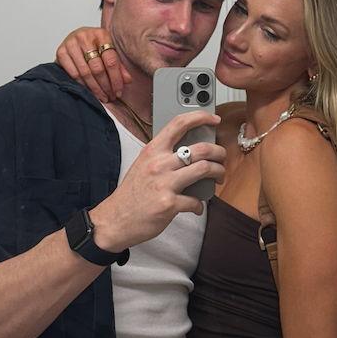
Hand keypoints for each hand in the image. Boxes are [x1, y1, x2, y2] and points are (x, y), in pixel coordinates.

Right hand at [55, 26, 131, 101]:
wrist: (75, 38)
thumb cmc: (94, 46)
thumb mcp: (108, 52)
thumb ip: (118, 66)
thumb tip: (127, 80)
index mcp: (101, 34)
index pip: (111, 61)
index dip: (116, 79)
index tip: (118, 91)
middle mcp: (85, 37)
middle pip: (98, 68)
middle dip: (105, 86)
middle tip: (110, 96)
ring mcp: (71, 44)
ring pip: (85, 72)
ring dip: (95, 88)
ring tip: (102, 96)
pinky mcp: (61, 52)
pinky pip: (73, 74)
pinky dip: (82, 85)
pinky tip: (89, 91)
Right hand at [89, 111, 224, 249]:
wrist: (114, 220)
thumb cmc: (131, 193)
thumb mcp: (143, 165)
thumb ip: (163, 156)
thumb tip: (189, 151)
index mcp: (153, 151)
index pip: (179, 124)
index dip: (200, 117)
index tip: (214, 119)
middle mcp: (159, 164)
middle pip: (201, 149)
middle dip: (219, 152)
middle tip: (222, 158)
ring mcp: (164, 184)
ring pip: (204, 169)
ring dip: (218, 173)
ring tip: (218, 178)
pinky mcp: (169, 204)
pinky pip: (195, 201)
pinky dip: (200, 205)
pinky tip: (196, 207)